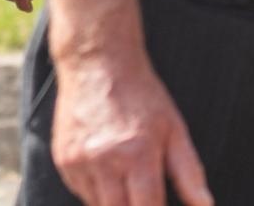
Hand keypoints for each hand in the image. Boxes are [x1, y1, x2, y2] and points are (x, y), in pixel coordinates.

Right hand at [51, 53, 211, 205]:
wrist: (96, 62)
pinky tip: (107, 170)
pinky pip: (80, 192)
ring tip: (126, 179)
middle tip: (143, 196)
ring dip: (115, 204)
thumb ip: (190, 175)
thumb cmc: (140, 95)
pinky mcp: (63, 158)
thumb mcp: (174, 130)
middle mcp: (104, 160)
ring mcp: (79, 160)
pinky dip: (96, 191)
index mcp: (137, 154)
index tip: (159, 205)